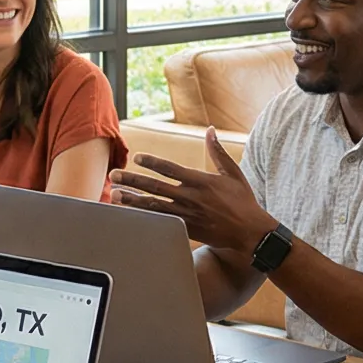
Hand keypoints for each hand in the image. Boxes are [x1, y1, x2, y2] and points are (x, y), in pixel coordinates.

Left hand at [107, 128, 278, 255]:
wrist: (249, 232)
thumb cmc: (243, 201)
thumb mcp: (233, 173)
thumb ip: (218, 151)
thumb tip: (210, 130)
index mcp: (200, 181)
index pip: (170, 169)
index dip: (152, 163)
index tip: (137, 157)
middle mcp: (190, 198)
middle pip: (155, 187)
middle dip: (133, 180)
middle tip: (114, 175)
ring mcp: (187, 215)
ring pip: (153, 206)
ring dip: (132, 200)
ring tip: (114, 195)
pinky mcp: (186, 230)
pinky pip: (161, 222)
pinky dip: (145, 217)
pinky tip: (131, 215)